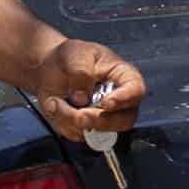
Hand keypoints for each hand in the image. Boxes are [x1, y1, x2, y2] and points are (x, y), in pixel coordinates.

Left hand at [28, 37, 143, 138]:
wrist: (51, 68)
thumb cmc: (71, 56)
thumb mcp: (75, 53)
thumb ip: (81, 71)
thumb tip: (82, 98)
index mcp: (124, 77)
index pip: (136, 91)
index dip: (124, 100)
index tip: (106, 103)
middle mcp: (120, 102)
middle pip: (124, 120)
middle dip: (101, 121)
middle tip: (81, 116)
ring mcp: (104, 117)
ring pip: (98, 132)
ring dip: (72, 120)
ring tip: (54, 102)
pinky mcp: (87, 128)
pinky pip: (77, 134)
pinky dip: (62, 123)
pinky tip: (54, 106)